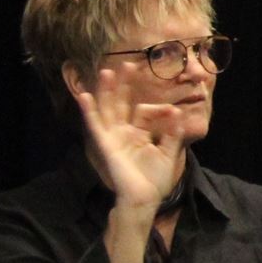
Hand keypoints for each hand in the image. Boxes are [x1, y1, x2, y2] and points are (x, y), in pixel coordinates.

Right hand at [69, 65, 191, 214]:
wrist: (144, 199)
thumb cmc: (155, 180)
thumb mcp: (169, 152)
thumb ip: (172, 133)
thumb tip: (177, 111)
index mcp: (138, 134)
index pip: (141, 111)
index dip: (154, 105)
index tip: (170, 107)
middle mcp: (123, 133)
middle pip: (121, 103)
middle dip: (124, 85)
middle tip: (128, 64)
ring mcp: (113, 137)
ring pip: (107, 109)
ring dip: (106, 91)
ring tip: (107, 71)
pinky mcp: (105, 144)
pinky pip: (95, 125)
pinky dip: (88, 110)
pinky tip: (84, 96)